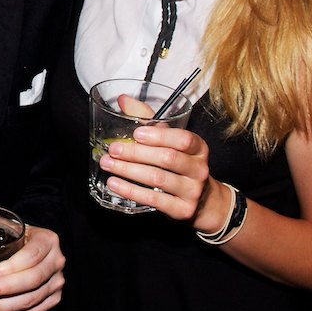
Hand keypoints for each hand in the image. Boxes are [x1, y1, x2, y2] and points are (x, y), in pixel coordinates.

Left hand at [0, 226, 64, 310]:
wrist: (38, 246)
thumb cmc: (18, 235)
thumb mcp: (5, 223)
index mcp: (47, 240)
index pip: (31, 255)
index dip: (11, 267)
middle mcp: (56, 262)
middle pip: (32, 279)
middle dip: (5, 289)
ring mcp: (56, 283)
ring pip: (31, 300)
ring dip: (3, 309)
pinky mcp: (53, 300)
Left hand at [100, 124, 215, 223]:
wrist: (203, 201)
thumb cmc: (181, 164)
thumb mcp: (172, 141)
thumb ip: (149, 119)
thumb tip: (123, 100)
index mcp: (198, 148)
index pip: (183, 139)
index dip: (159, 136)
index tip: (136, 133)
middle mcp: (199, 169)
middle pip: (167, 158)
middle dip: (136, 152)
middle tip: (113, 150)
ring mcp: (192, 191)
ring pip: (157, 178)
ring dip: (128, 171)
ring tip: (108, 164)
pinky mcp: (182, 210)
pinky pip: (153, 199)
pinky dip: (131, 191)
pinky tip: (115, 184)